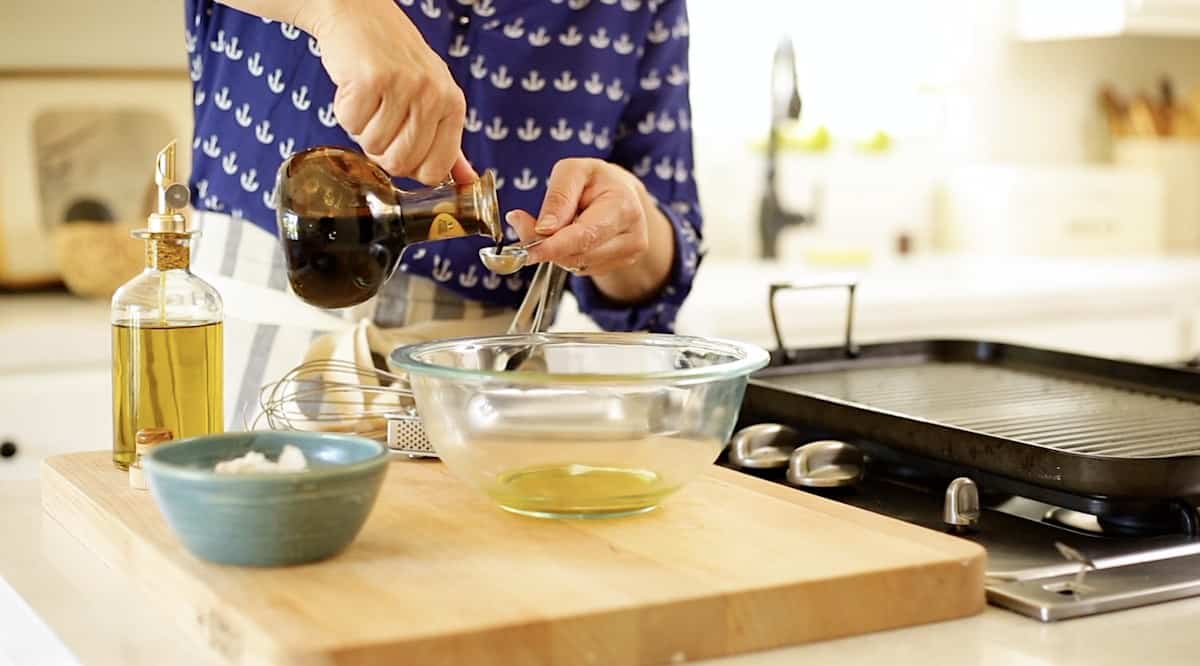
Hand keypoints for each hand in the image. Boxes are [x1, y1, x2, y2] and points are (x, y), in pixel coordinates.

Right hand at [300, 0, 474, 183]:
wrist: (359, 14)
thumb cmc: (395, 60)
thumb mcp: (432, 96)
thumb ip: (447, 144)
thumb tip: (467, 182)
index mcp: (453, 105)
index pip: (435, 171)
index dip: (409, 167)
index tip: (400, 146)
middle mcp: (434, 95)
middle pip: (400, 164)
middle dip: (380, 149)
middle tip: (379, 118)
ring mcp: (404, 86)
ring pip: (373, 146)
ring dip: (361, 127)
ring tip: (369, 98)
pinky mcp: (372, 78)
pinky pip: (350, 123)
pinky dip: (344, 110)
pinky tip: (355, 86)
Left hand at [505, 158, 675, 303]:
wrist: (624, 194)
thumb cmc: (598, 180)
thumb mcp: (573, 171)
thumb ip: (558, 197)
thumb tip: (544, 229)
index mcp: (623, 207)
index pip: (585, 235)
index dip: (553, 246)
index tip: (527, 252)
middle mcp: (631, 236)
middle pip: (577, 254)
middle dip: (545, 244)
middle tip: (523, 223)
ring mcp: (627, 255)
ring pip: (575, 264)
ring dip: (555, 249)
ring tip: (557, 223)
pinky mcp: (618, 266)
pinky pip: (580, 267)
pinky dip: (566, 254)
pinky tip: (570, 235)